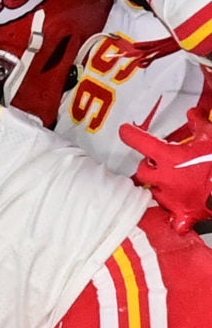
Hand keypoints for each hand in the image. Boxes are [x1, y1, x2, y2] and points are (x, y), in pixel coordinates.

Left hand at [122, 92, 211, 227]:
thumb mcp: (211, 137)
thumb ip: (199, 124)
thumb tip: (192, 114)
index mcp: (168, 157)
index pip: (140, 142)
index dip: (130, 135)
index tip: (125, 131)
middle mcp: (164, 177)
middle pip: (142, 170)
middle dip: (148, 165)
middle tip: (160, 161)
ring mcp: (170, 197)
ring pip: (153, 190)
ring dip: (158, 184)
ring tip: (172, 180)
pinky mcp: (181, 213)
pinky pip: (168, 213)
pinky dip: (171, 210)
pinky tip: (177, 206)